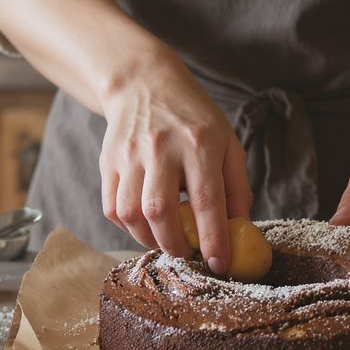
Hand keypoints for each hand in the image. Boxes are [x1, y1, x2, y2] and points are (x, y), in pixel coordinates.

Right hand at [100, 52, 251, 273]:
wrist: (145, 84)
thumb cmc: (194, 119)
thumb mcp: (227, 142)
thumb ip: (237, 187)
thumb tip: (241, 229)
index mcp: (199, 143)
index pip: (207, 200)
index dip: (214, 239)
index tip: (219, 265)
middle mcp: (161, 147)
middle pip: (160, 211)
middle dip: (175, 246)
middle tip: (188, 256)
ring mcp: (130, 154)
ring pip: (131, 213)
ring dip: (149, 240)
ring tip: (166, 242)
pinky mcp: (108, 162)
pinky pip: (112, 207)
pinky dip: (128, 227)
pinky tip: (145, 226)